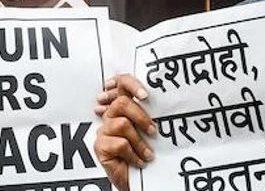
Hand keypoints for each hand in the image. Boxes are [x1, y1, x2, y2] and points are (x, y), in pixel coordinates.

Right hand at [93, 75, 155, 190]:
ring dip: (140, 142)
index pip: (122, 85)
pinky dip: (134, 155)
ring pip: (122, 124)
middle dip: (140, 116)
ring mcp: (104, 130)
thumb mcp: (150, 132)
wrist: (138, 180)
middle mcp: (111, 116)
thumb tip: (164, 104)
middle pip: (121, 102)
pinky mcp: (100, 145)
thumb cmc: (145, 155)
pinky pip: (120, 144)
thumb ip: (151, 116)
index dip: (131, 85)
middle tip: (153, 131)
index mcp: (123, 108)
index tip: (145, 96)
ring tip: (147, 154)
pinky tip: (138, 161)